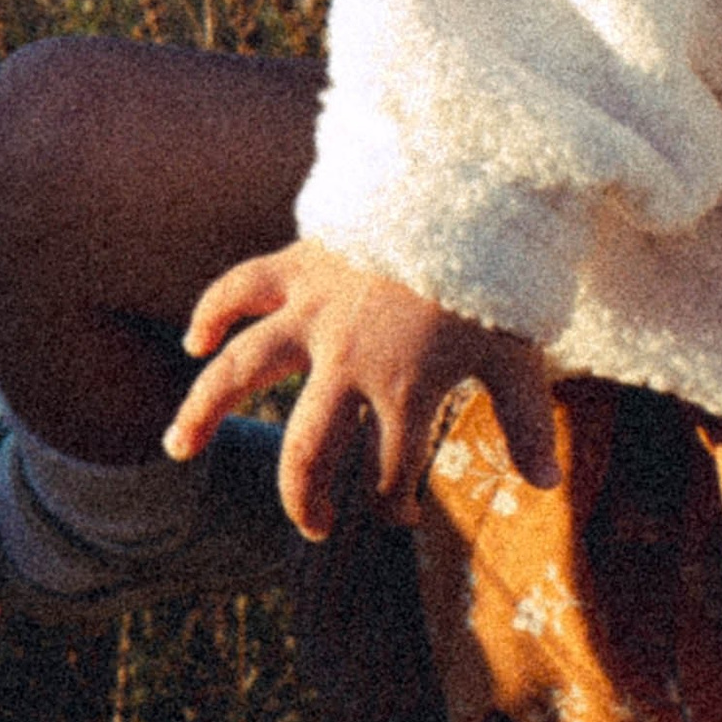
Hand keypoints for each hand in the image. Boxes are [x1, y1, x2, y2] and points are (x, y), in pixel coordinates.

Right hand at [167, 237, 560, 535]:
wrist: (473, 194)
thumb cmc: (500, 278)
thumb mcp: (520, 355)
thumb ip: (527, 423)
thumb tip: (546, 486)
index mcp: (408, 392)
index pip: (391, 473)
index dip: (394, 506)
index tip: (400, 517)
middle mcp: (349, 363)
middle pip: (309, 449)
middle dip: (306, 498)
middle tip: (314, 527)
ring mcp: (316, 314)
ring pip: (243, 372)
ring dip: (205, 411)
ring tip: (175, 448)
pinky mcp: (301, 265)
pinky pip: (241, 287)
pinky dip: (213, 310)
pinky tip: (192, 339)